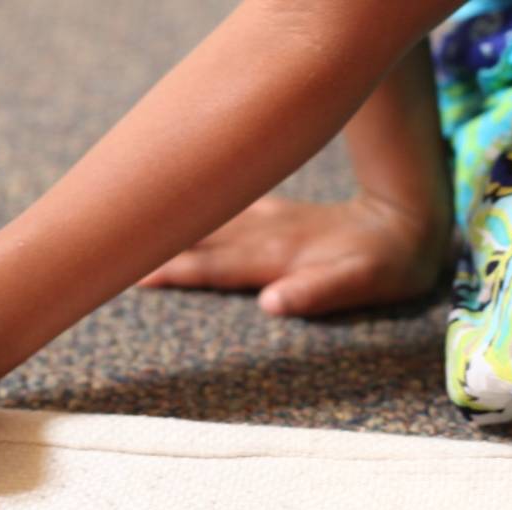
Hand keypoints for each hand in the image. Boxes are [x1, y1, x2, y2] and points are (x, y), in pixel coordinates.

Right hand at [138, 192, 448, 316]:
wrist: (409, 221)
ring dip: (169, 221)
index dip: (171, 269)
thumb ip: (317, 293)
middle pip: (197, 236)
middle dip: (152, 239)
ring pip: (207, 218)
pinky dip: (198, 207)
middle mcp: (264, 234)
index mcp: (275, 256)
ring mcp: (268, 220)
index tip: (130, 272)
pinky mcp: (276, 214)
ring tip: (127, 222)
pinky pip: (226, 208)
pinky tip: (180, 204)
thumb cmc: (384, 264)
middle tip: (103, 243)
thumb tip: (272, 303)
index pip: (212, 265)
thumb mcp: (361, 284)